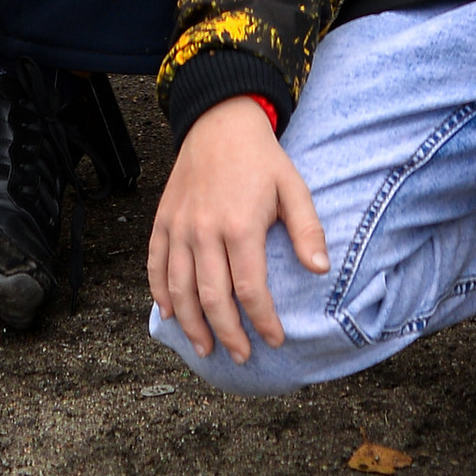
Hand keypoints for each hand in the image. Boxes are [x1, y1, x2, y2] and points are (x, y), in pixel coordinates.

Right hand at [147, 98, 327, 364]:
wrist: (219, 119)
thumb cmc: (260, 157)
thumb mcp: (292, 186)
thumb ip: (306, 229)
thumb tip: (320, 269)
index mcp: (240, 225)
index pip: (251, 289)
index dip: (263, 320)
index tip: (275, 339)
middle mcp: (205, 230)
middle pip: (213, 298)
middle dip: (228, 333)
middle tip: (241, 355)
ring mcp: (180, 226)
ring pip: (180, 289)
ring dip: (191, 324)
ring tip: (205, 348)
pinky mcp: (163, 220)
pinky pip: (155, 264)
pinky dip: (159, 293)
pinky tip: (168, 314)